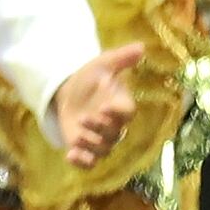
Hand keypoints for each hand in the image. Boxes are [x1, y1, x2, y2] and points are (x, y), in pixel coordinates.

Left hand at [46, 44, 148, 169]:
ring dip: (90, 146)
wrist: (69, 91)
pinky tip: (70, 156)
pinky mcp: (86, 148)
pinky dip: (81, 163)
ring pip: (103, 150)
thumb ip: (121, 58)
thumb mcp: (103, 64)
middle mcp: (114, 125)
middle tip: (85, 118)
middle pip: (114, 133)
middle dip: (100, 128)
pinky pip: (89, 163)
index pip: (127, 113)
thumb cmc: (90, 77)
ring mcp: (100, 139)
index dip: (118, 112)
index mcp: (121, 105)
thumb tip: (141, 47)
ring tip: (77, 136)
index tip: (105, 106)